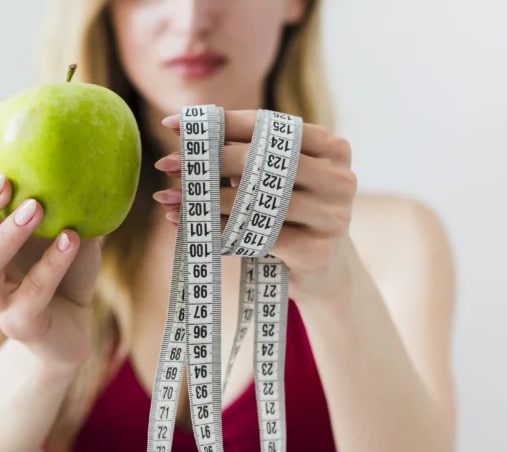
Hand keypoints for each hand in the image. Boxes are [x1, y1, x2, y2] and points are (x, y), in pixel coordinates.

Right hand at [0, 144, 102, 369]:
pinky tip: (73, 238)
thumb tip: (76, 133)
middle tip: (4, 182)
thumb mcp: (63, 221)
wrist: (76, 327)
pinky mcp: (22, 325)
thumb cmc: (63, 269)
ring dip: (6, 234)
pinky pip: (30, 296)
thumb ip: (59, 187)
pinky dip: (52, 265)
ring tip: (37, 207)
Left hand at [153, 110, 356, 300]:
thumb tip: (189, 135)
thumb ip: (248, 156)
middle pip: (261, 160)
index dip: (219, 122)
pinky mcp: (316, 251)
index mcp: (332, 147)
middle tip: (167, 164)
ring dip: (206, 200)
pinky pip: (256, 237)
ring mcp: (333, 216)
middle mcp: (339, 178)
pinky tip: (192, 229)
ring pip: (255, 202)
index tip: (174, 125)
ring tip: (169, 199)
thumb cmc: (293, 217)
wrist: (326, 273)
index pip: (268, 125)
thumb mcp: (278, 181)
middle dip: (207, 161)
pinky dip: (219, 231)